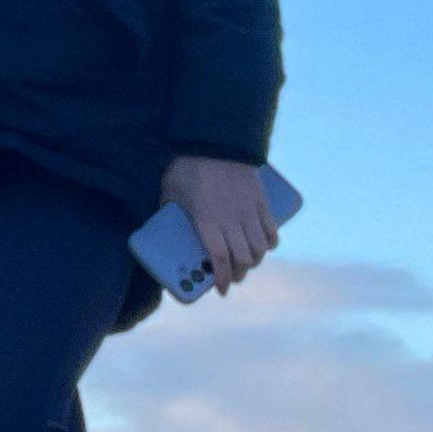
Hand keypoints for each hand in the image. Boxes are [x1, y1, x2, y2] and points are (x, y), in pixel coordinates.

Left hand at [160, 156, 280, 294]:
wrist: (215, 140)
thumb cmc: (186, 166)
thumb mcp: (169, 191)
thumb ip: (168, 211)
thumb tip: (162, 226)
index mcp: (206, 222)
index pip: (220, 260)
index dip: (222, 279)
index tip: (219, 291)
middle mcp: (230, 221)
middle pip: (242, 259)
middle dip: (238, 274)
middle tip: (231, 278)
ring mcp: (248, 211)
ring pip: (259, 248)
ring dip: (254, 261)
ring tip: (247, 264)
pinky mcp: (260, 201)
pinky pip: (271, 229)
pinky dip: (271, 243)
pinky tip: (266, 246)